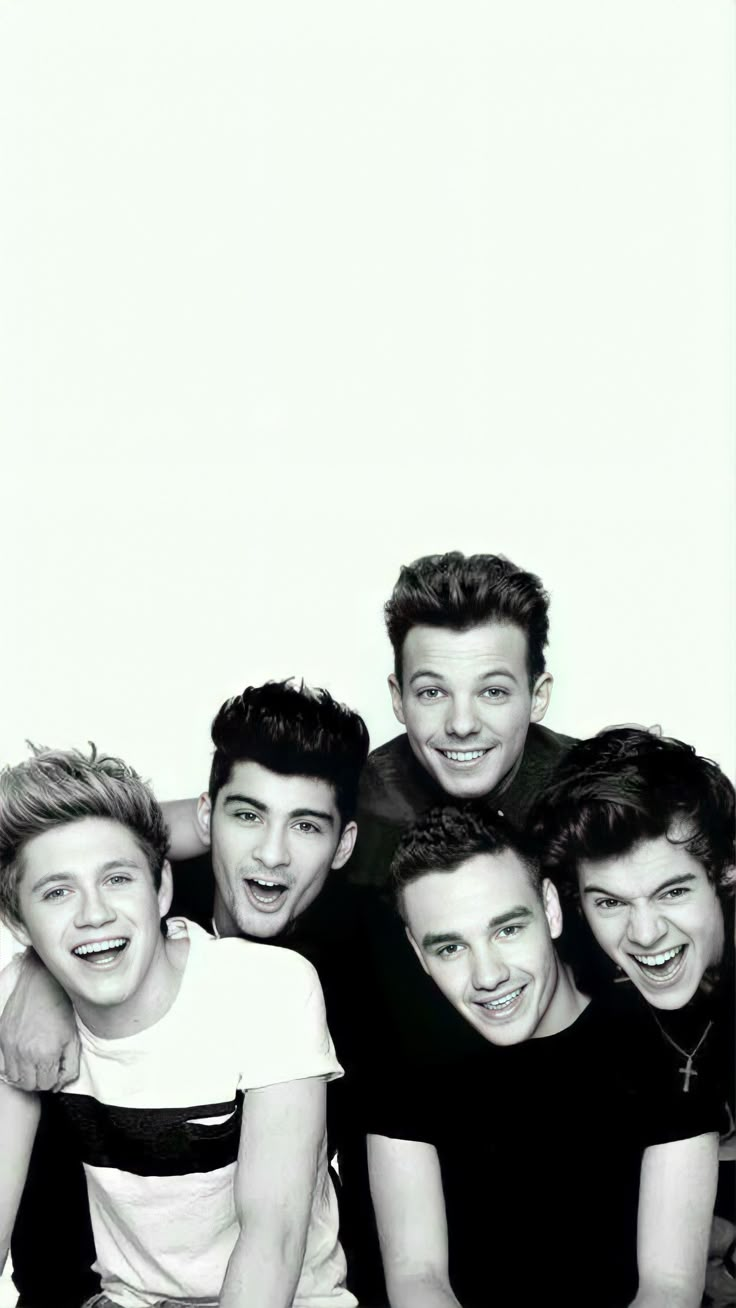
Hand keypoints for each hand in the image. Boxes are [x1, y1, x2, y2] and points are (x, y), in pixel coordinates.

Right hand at [0, 951, 78, 1090]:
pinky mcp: (2, 1038)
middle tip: (45, 1069)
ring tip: (34, 1064)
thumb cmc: (60, 1010)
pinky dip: (13, 1065)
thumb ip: (70, 1067)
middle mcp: (25, 1053)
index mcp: (46, 1054)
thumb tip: (59, 1084)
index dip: (53, 1079)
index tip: (55, 1070)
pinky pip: (3, 1064)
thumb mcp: (73, 1039)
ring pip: (14, 1078)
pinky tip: (23, 1056)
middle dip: (39, 1080)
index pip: (47, 1084)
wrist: (41, 985)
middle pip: (29, 1085)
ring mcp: (11, 1046)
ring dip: (25, 1075)